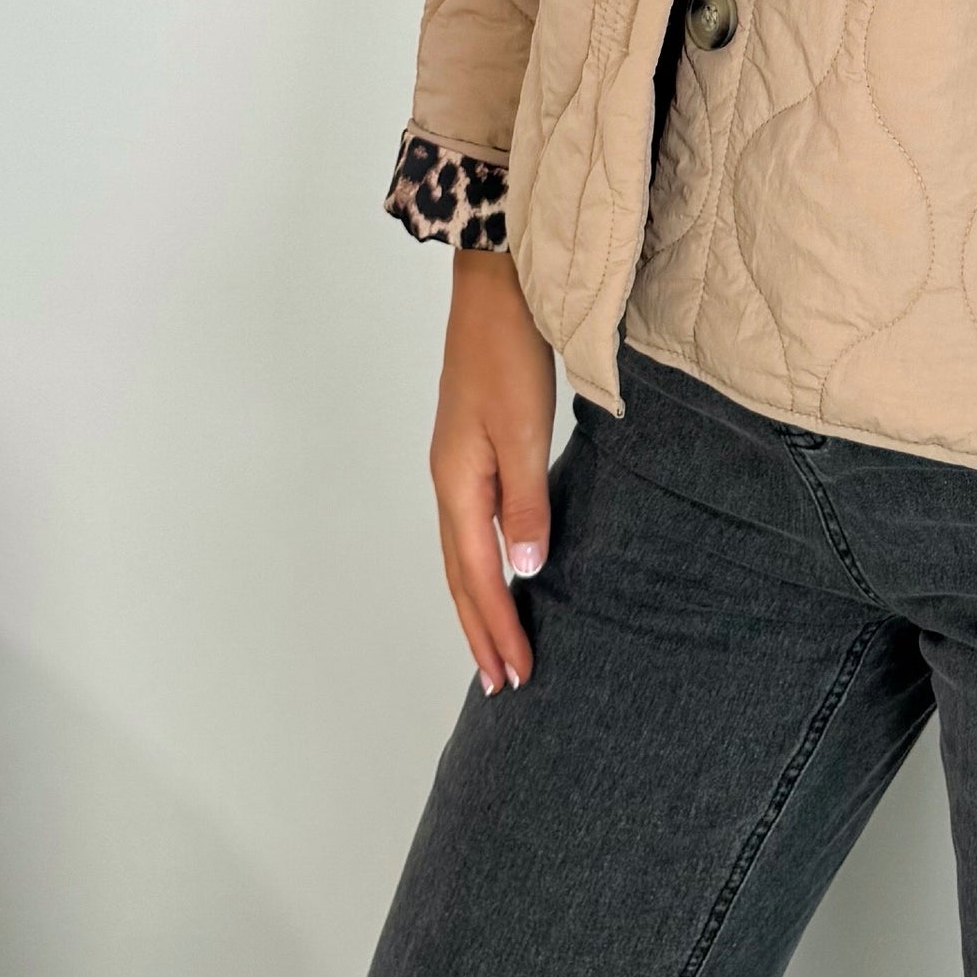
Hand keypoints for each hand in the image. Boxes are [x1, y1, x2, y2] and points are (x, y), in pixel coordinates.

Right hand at [429, 248, 556, 695]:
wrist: (496, 292)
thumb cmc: (508, 354)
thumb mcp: (524, 430)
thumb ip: (526, 502)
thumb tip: (526, 570)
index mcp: (457, 484)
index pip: (476, 576)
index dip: (496, 628)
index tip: (516, 675)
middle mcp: (449, 483)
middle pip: (459, 576)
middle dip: (480, 631)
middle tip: (504, 684)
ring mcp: (457, 467)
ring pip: (463, 555)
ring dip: (479, 604)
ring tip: (497, 646)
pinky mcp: (473, 451)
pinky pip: (473, 529)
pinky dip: (483, 566)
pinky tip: (502, 571)